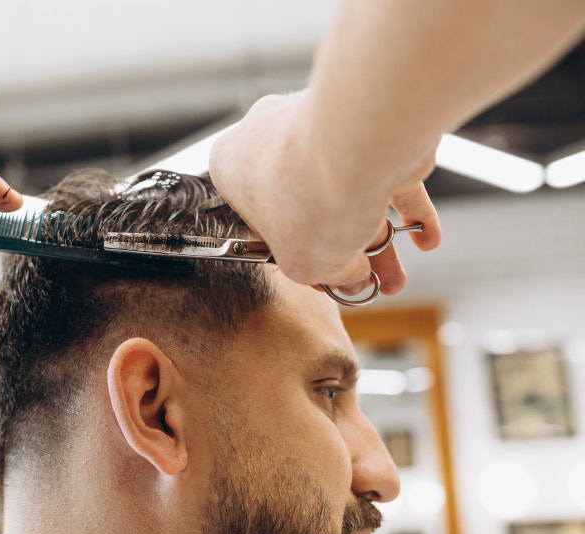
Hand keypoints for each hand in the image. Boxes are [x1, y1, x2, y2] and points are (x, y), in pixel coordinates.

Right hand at [208, 91, 440, 294]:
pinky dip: (410, 208)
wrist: (359, 144)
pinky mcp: (372, 127)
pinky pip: (391, 173)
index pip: (259, 222)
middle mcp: (272, 141)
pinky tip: (424, 237)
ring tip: (395, 274)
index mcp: (233, 169)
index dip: (290, 254)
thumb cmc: (308, 195)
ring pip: (352, 194)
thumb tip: (350, 278)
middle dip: (342, 251)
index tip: (314, 275)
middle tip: (362, 280)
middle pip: (309, 209)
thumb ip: (325, 274)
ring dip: (377, 239)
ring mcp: (324, 129)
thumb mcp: (302, 264)